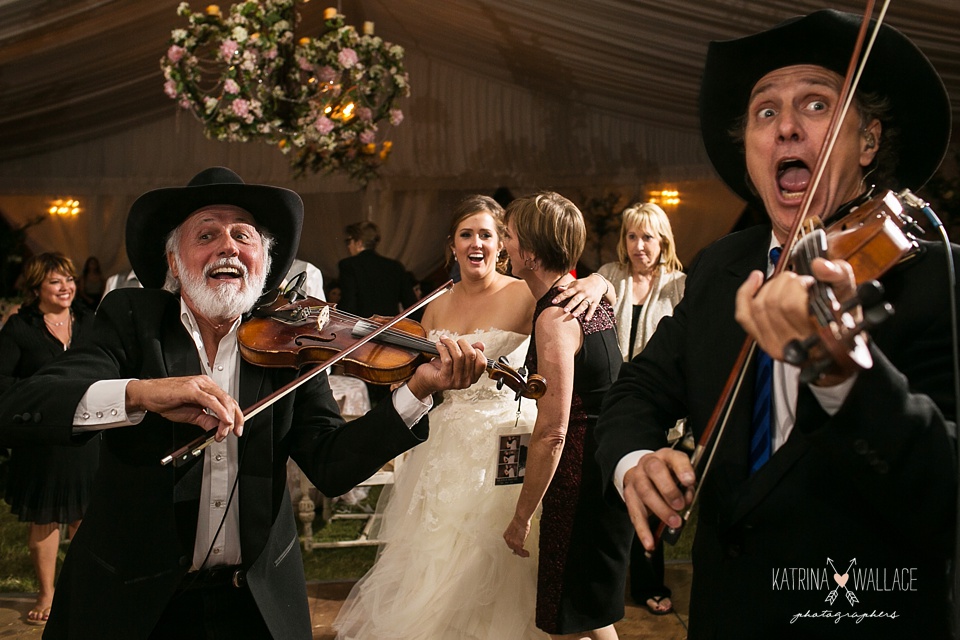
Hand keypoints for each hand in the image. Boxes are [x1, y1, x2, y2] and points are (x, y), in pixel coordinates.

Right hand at [126, 376, 243, 440]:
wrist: (147, 394)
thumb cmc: (166, 400)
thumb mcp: (192, 415)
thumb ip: (207, 421)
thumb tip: (220, 429)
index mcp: (208, 388)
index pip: (228, 401)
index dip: (237, 416)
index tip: (238, 429)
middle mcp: (206, 384)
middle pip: (229, 400)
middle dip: (236, 419)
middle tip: (234, 433)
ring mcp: (199, 385)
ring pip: (223, 400)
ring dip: (228, 418)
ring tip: (226, 431)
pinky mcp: (192, 389)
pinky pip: (211, 401)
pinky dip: (220, 411)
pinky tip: (225, 420)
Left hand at [405, 336, 485, 400]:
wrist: (425, 379)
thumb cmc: (441, 368)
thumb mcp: (458, 360)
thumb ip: (470, 353)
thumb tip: (481, 345)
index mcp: (473, 377)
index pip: (482, 362)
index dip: (475, 349)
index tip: (464, 344)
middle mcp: (466, 381)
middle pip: (470, 355)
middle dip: (462, 343)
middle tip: (453, 340)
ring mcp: (455, 382)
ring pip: (458, 356)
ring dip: (450, 343)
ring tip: (444, 340)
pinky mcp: (444, 379)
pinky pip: (447, 359)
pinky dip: (442, 349)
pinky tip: (438, 345)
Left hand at [503, 513, 531, 556]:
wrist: (521, 519)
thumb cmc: (519, 521)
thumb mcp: (515, 529)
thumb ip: (515, 535)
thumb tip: (520, 538)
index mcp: (506, 535)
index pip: (510, 543)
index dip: (514, 546)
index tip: (517, 549)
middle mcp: (508, 540)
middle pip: (512, 547)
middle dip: (517, 550)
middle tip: (522, 552)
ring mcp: (513, 542)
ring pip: (517, 550)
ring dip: (522, 552)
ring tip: (526, 554)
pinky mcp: (518, 544)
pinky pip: (521, 551)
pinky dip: (524, 553)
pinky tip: (527, 554)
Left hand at [551, 273, 609, 320]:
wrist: (599, 282)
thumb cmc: (584, 283)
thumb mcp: (575, 283)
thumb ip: (567, 287)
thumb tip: (558, 289)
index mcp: (576, 287)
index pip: (567, 292)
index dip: (560, 297)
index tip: (553, 302)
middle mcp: (583, 292)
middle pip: (576, 299)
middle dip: (570, 305)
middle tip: (564, 311)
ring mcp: (589, 297)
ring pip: (584, 304)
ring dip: (579, 310)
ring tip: (573, 315)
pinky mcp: (595, 302)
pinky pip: (593, 308)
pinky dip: (590, 314)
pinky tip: (586, 320)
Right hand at [623, 448, 694, 551]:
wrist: (643, 471)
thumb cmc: (668, 474)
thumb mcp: (680, 474)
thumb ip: (686, 486)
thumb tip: (686, 501)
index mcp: (667, 456)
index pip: (675, 458)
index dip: (683, 469)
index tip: (690, 481)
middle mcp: (649, 464)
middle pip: (656, 472)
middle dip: (669, 490)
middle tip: (680, 506)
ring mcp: (636, 478)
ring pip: (644, 492)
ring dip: (660, 509)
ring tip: (674, 523)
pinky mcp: (629, 495)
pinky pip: (635, 513)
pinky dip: (643, 530)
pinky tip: (650, 543)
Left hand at [735, 257, 856, 364]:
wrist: (838, 352)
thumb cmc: (845, 322)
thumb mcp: (850, 295)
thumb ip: (839, 275)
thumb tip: (819, 265)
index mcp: (819, 336)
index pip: (792, 306)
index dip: (798, 286)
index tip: (810, 281)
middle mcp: (794, 345)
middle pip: (773, 303)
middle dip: (785, 282)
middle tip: (800, 281)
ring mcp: (776, 346)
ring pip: (758, 307)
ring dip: (770, 286)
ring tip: (787, 284)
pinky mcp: (763, 342)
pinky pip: (744, 316)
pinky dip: (746, 293)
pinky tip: (756, 279)